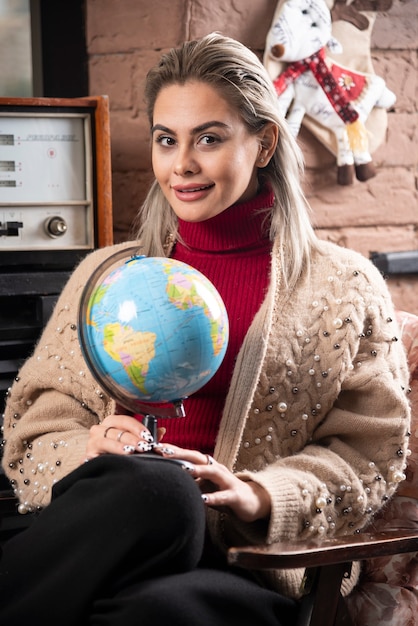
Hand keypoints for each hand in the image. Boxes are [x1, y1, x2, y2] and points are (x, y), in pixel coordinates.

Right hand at [83, 414, 164, 461]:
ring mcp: (93, 440)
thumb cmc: (118, 456)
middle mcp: (100, 429)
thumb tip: (161, 430)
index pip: (125, 420)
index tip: (149, 436)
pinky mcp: (89, 453)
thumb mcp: (133, 445)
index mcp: (112, 423)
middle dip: (133, 436)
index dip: (138, 427)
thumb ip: (145, 437)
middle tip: (145, 445)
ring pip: (109, 436)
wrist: (101, 475)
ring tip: (134, 449)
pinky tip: (124, 453)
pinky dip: (115, 449)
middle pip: (118, 428)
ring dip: (124, 442)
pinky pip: (101, 447)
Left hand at [154, 443, 270, 522]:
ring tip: (183, 469)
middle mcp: (217, 469)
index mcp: (207, 465)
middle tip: (163, 452)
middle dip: (180, 454)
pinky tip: (203, 500)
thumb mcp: (204, 486)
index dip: (172, 450)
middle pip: (197, 458)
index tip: (155, 447)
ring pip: (212, 472)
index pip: (188, 455)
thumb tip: (166, 478)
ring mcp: (227, 481)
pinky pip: (224, 496)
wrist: (250, 502)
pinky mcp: (235, 495)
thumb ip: (189, 481)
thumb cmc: (223, 492)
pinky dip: (213, 498)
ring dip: (198, 470)